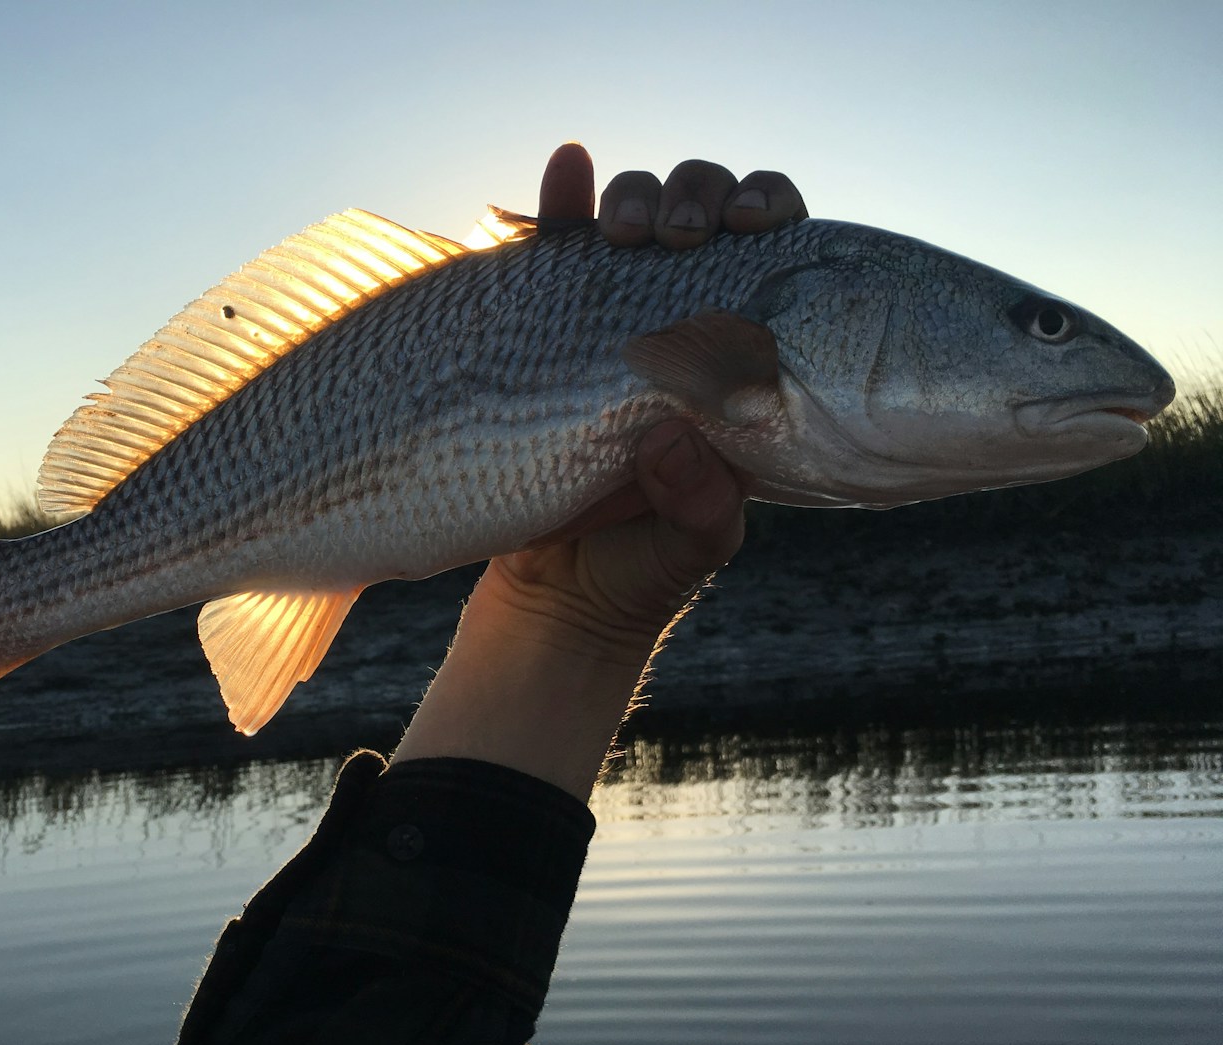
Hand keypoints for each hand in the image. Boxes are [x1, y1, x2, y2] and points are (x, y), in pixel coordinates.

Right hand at [487, 144, 806, 653]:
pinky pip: (549, 262)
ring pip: (628, 226)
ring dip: (629, 198)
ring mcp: (609, 325)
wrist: (554, 604)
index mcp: (742, 359)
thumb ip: (698, 502)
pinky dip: (555, 209)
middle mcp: (681, 325)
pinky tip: (566, 170)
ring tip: (618, 222)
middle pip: (701, 218)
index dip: (766, 211)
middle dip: (696, 195)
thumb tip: (672, 437)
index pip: (773, 254)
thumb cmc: (643, 571)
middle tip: (678, 230)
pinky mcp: (541, 335)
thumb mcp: (691, 544)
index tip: (749, 222)